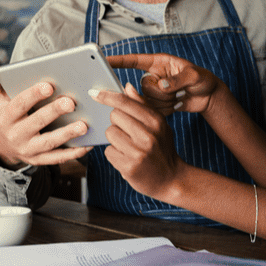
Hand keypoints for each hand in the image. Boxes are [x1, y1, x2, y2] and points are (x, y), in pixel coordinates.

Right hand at [0, 59, 91, 167]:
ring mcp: (28, 149)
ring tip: (84, 125)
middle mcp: (16, 135)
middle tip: (71, 102)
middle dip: (54, 112)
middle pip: (36, 123)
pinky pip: (57, 158)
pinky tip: (88, 145)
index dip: (33, 95)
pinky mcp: (39, 160)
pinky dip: (73, 153)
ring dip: (67, 134)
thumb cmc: (4, 115)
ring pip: (49, 142)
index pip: (19, 104)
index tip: (49, 85)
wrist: (3, 146)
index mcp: (5, 117)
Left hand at [93, 83, 185, 199]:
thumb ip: (142, 105)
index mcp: (155, 121)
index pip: (125, 102)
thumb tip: (126, 87)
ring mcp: (138, 152)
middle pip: (114, 116)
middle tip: (128, 132)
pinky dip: (114, 154)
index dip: (107, 96)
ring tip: (128, 146)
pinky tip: (126, 157)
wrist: (171, 179)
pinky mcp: (129, 167)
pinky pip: (108, 152)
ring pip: (109, 133)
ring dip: (114, 139)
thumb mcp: (159, 124)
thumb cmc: (162, 148)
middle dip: (117, 122)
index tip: (94, 93)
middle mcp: (148, 135)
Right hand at [106, 53, 229, 116]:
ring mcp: (154, 91)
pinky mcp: (157, 104)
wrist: (208, 96)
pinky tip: (178, 104)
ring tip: (180, 95)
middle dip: (160, 93)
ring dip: (166, 102)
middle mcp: (153, 76)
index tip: (103, 60)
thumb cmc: (203, 79)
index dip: (118, 61)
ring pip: (147, 101)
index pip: (134, 60)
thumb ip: (178, 80)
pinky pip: (153, 110)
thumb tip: (162, 86)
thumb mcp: (194, 76)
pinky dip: (167, 110)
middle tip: (177, 90)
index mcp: (158, 63)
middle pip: (142, 87)